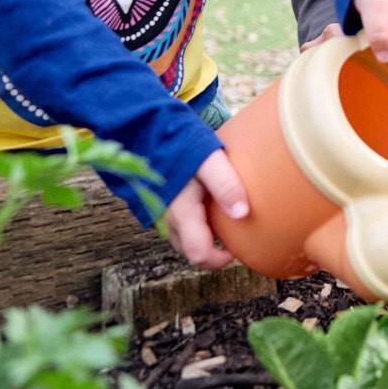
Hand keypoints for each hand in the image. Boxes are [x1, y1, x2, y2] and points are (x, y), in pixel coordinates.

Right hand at [165, 149, 246, 268]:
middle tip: (233, 235)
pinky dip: (193, 224)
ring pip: (183, 239)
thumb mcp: (208, 159)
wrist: (145, 128)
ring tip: (221, 218)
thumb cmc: (178, 141)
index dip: (219, 260)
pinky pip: (177, 225)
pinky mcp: (158, 203)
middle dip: (212, 250)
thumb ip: (226, 185)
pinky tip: (206, 204)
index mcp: (180, 212)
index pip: (198, 254)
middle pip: (190, 251)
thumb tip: (242, 213)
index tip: (236, 248)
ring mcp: (159, 212)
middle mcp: (166, 218)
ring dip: (202, 236)